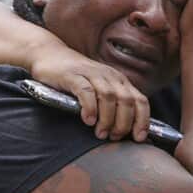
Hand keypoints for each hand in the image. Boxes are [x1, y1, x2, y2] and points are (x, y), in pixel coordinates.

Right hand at [30, 46, 151, 142]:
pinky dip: (90, 107)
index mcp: (120, 81)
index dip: (142, 121)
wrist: (49, 54)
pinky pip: (86, 91)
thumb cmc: (76, 78)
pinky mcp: (73, 75)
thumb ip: (113, 105)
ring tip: (100, 133)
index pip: (140, 101)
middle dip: (123, 123)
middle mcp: (110, 76)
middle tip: (114, 137)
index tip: (138, 138)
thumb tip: (125, 132)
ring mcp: (92, 74)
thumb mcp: (99, 90)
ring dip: (107, 119)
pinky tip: (88, 120)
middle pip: (127, 101)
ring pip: (109, 97)